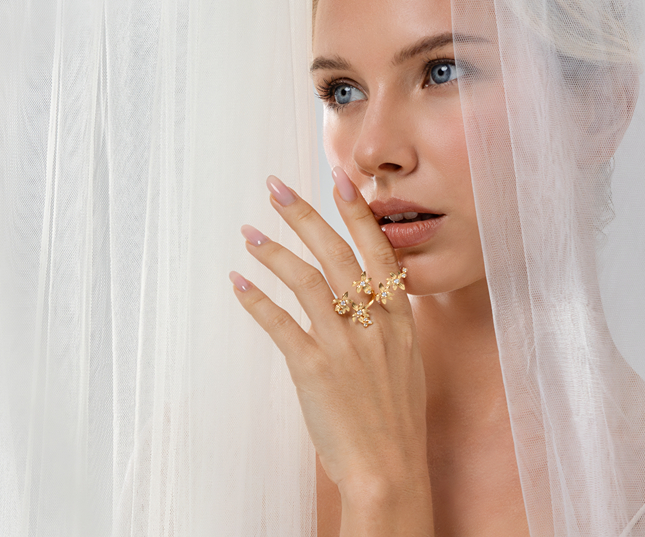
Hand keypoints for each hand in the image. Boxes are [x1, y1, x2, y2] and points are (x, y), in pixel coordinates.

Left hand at [230, 170, 432, 536]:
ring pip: (304, 280)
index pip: (379, 249)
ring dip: (272, 251)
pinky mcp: (314, 368)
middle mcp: (374, 322)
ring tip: (248, 232)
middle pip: (335, 253)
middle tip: (275, 187)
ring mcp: (344, 344)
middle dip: (303, 214)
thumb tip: (373, 296)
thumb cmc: (395, 420)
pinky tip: (238, 282)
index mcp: (399, 318)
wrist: (389, 468)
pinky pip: (279, 322)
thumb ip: (390, 323)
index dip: (357, 211)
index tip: (339, 177)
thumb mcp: (406, 362)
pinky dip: (256, 299)